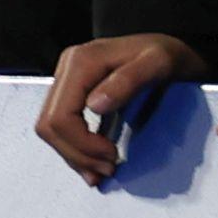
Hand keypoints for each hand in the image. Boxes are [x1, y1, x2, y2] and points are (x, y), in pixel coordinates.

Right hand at [34, 32, 202, 184]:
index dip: (82, 144)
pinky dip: (74, 148)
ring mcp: (65, 81)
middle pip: (49, 125)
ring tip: (103, 170)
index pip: (60, 116)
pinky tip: (92, 161)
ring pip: (49, 129)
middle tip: (108, 170)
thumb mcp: (158, 63)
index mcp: (80, 63)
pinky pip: (60, 126)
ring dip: (74, 155)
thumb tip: (94, 106)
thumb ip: (127, 81)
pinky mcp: (71, 93)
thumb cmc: (168, 54)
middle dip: (76, 154)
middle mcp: (65, 70)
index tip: (113, 155)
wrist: (169, 46)